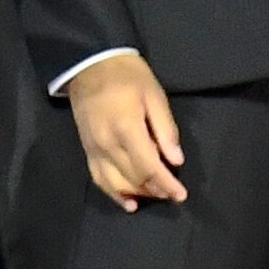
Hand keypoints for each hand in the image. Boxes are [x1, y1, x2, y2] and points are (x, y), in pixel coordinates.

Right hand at [67, 50, 188, 208]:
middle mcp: (108, 145)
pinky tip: (128, 202)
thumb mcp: (154, 95)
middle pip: (134, 178)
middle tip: (173, 193)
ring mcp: (94, 150)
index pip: (150, 167)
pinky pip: (99, 179)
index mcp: (127, 129)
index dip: (167, 184)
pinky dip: (113, 193)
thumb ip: (165, 129)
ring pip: (116, 184)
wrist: (91, 65)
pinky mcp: (87, 150)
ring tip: (156, 196)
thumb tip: (176, 160)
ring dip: (138, 194)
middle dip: (156, 190)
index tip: (181, 194)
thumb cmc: (128, 77)